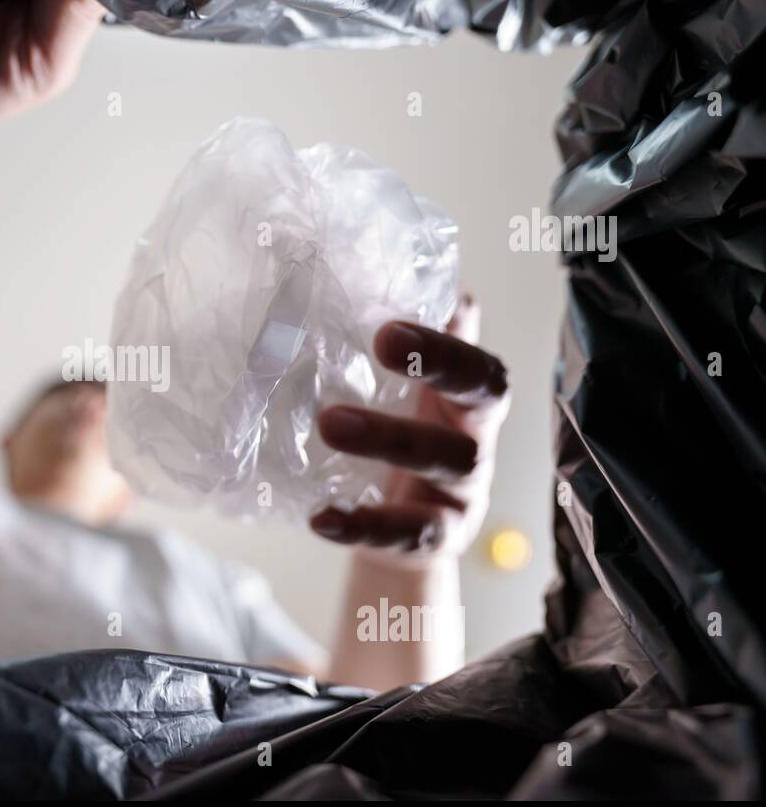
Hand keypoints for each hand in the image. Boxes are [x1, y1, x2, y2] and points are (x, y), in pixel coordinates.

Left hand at [309, 295, 509, 565]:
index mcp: (468, 393)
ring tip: (329, 422)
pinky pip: (408, 533)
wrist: (396, 528)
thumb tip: (362, 270)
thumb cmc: (397, 436)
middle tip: (381, 342)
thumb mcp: (398, 389)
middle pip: (482, 397)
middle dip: (438, 368)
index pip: (478, 356)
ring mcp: (464, 489)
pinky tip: (323, 517)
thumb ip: (394, 337)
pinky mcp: (440, 537)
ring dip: (390, 438)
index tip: (393, 323)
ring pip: (446, 461)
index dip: (448, 340)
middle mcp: (477, 435)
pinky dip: (365, 525)